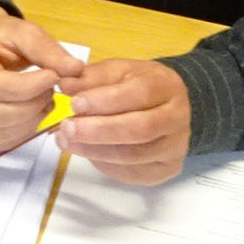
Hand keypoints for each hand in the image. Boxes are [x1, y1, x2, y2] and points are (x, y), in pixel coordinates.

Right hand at [0, 4, 85, 149]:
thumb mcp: (23, 31)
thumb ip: (47, 50)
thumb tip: (75, 70)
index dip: (27, 88)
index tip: (52, 77)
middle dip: (29, 107)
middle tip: (49, 92)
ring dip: (27, 123)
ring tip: (43, 102)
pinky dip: (19, 134)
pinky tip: (33, 115)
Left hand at [55, 59, 190, 184]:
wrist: (167, 105)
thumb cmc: (137, 85)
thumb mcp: (116, 71)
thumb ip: (91, 77)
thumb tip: (65, 85)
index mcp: (166, 86)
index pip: (139, 93)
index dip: (105, 100)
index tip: (75, 103)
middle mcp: (177, 118)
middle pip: (139, 129)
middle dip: (98, 130)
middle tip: (67, 128)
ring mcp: (175, 147)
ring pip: (134, 155)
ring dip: (95, 150)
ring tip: (67, 142)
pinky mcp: (167, 169)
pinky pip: (133, 172)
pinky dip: (104, 164)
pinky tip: (86, 152)